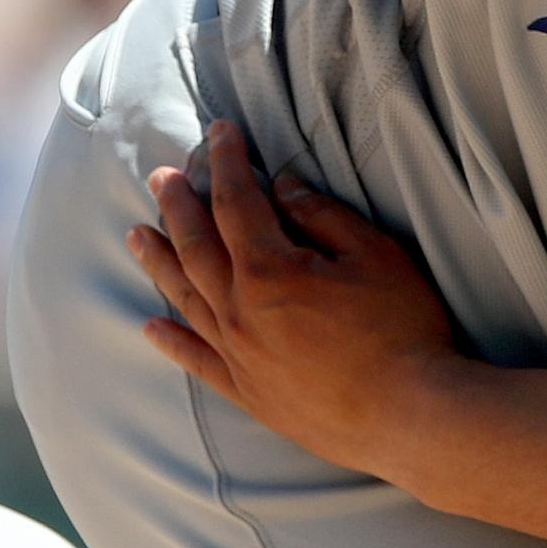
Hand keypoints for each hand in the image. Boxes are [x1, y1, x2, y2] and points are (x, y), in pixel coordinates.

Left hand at [127, 123, 461, 475]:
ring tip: (136, 236)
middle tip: (160, 176)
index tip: (219, 131)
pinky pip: (197, 361)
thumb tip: (283, 187)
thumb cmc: (403, 330)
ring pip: (184, 298)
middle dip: (177, 205)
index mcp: (270, 269)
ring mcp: (239, 354)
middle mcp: (240, 310)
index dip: (227, 161)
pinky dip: (172, 342)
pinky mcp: (249, 392)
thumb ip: (324, 216)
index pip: (236, 200)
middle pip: (196, 245)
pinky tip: (151, 328)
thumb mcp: (377, 255)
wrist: (410, 416)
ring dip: (158, 262)